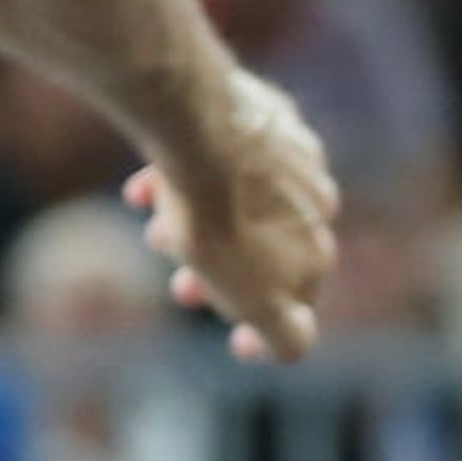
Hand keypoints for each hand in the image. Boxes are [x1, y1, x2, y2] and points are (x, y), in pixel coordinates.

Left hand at [125, 70, 338, 361]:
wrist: (196, 127)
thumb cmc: (220, 218)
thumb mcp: (257, 297)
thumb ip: (287, 333)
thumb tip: (293, 348)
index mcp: (319, 244)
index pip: (297, 297)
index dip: (261, 323)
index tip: (233, 339)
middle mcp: (315, 198)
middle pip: (260, 249)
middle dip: (217, 275)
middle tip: (182, 288)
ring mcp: (287, 152)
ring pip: (233, 204)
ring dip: (191, 226)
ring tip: (155, 230)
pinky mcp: (252, 112)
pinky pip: (212, 156)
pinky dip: (177, 180)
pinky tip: (142, 189)